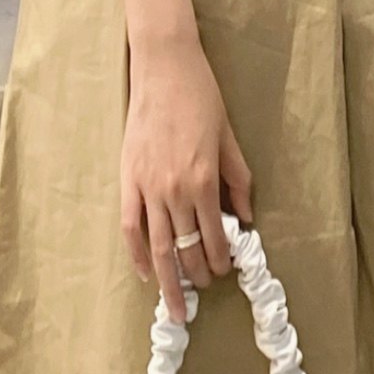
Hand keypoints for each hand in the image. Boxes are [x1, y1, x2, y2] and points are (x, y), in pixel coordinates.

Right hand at [121, 42, 255, 319]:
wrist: (165, 68)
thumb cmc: (201, 98)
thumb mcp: (229, 139)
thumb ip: (238, 180)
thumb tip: (246, 216)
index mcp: (203, 180)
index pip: (213, 235)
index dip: (221, 258)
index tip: (226, 270)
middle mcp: (174, 189)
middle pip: (184, 247)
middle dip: (196, 274)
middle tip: (203, 290)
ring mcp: (147, 185)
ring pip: (157, 245)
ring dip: (168, 279)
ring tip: (176, 305)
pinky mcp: (127, 178)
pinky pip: (130, 225)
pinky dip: (136, 253)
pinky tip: (145, 273)